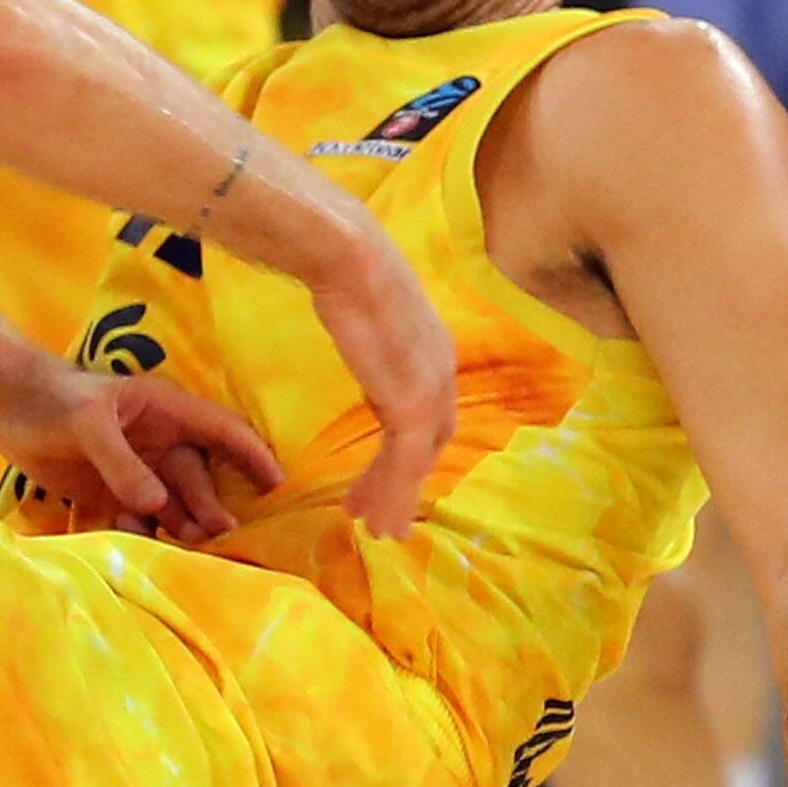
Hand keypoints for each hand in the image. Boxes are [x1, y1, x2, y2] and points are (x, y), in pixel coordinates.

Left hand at [0, 361, 275, 541]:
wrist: (4, 405)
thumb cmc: (51, 398)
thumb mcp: (87, 422)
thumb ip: (121, 462)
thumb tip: (156, 505)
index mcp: (166, 411)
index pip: (223, 432)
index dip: (254, 456)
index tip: (279, 485)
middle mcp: (159, 443)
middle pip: (198, 479)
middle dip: (211, 508)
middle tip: (218, 538)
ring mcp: (137, 471)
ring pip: (173, 505)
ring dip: (182, 528)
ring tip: (187, 552)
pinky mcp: (112, 494)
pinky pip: (139, 521)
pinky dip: (142, 537)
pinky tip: (142, 552)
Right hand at [305, 230, 460, 539]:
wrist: (347, 258)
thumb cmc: (345, 268)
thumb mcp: (366, 306)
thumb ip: (371, 331)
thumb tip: (354, 320)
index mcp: (434, 350)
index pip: (429, 413)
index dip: (410, 448)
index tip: (382, 473)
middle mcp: (442, 373)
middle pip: (430, 443)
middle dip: (403, 480)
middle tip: (376, 511)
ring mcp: (431, 390)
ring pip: (418, 461)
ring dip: (395, 497)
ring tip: (373, 528)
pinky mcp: (412, 406)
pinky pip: (404, 464)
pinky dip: (392, 494)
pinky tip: (374, 516)